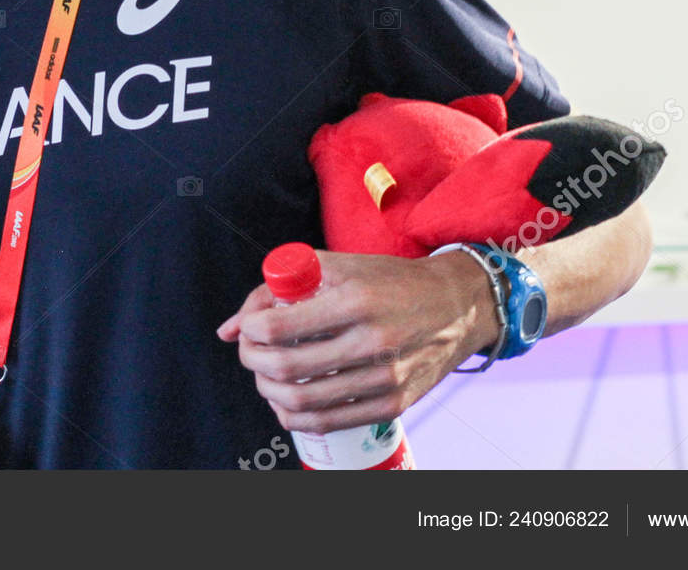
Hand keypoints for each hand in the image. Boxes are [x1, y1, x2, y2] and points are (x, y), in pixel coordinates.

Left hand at [216, 249, 498, 432]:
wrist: (457, 305)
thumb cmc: (390, 281)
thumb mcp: (338, 266)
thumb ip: (280, 287)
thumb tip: (230, 327)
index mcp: (356, 298)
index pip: (278, 327)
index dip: (249, 330)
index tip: (248, 327)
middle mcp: (372, 340)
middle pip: (287, 367)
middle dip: (253, 361)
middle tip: (250, 352)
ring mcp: (386, 377)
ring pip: (305, 400)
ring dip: (270, 390)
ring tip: (266, 376)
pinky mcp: (395, 403)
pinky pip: (332, 422)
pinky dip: (297, 417)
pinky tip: (288, 402)